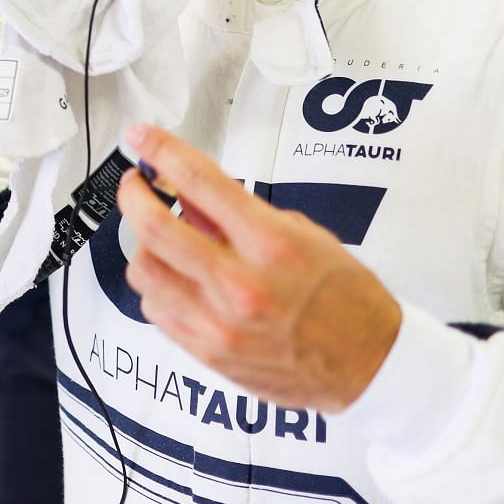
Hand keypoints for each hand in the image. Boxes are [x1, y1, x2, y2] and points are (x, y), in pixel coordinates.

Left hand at [116, 125, 402, 412]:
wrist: (370, 366)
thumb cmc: (347, 298)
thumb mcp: (307, 236)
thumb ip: (244, 216)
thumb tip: (192, 198)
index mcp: (272, 245)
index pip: (200, 182)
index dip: (161, 150)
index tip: (142, 137)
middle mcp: (241, 285)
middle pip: (153, 227)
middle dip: (133, 194)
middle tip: (134, 184)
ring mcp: (220, 324)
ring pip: (144, 270)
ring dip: (144, 245)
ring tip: (163, 239)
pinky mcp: (209, 354)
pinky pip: (155, 310)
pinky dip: (156, 285)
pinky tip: (174, 277)